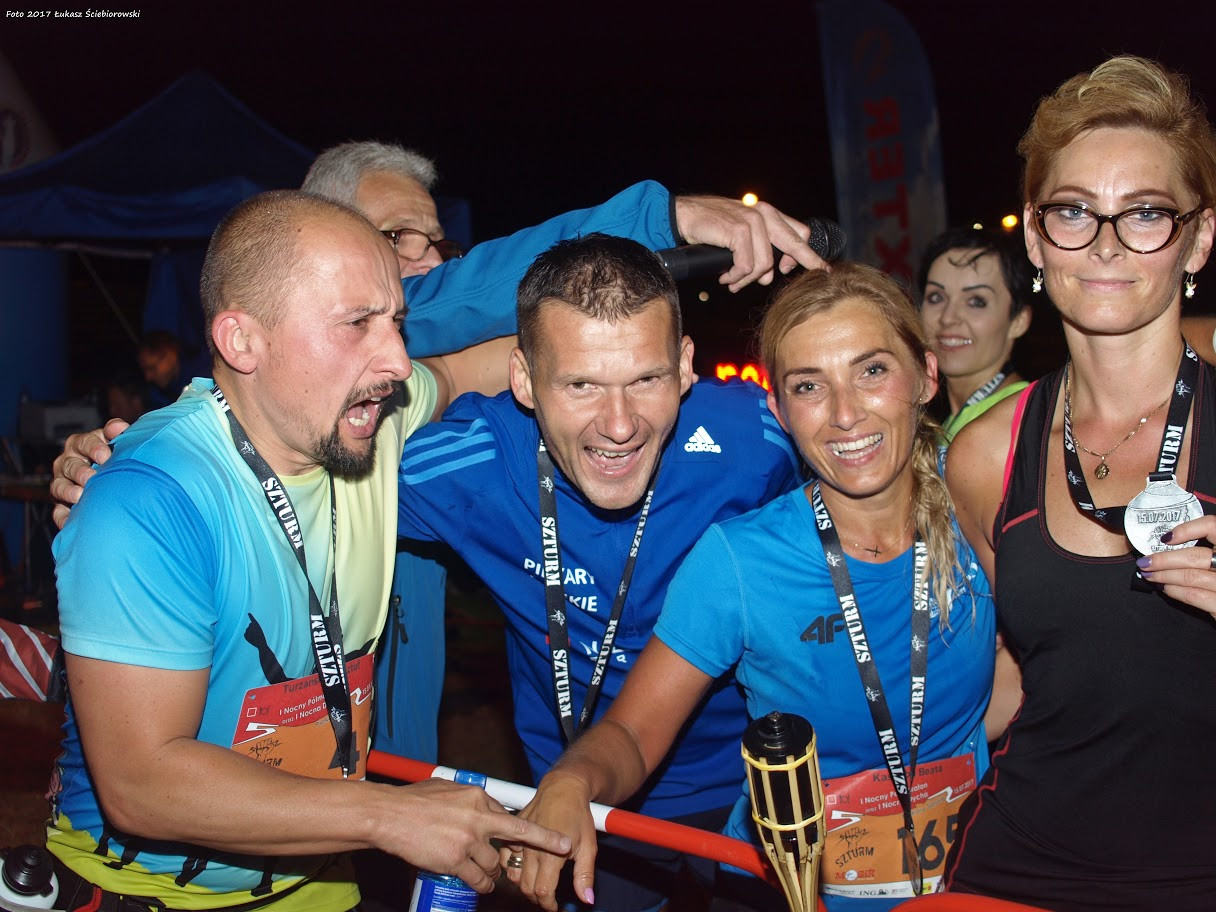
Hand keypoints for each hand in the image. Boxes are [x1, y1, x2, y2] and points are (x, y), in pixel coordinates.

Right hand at [50, 419, 126, 528]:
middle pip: (69, 464)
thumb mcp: (117, 441)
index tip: (105, 456)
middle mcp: (69, 462)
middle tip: (91, 477)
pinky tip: (71, 520)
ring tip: (80, 496)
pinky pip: (58, 512)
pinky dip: (63, 516)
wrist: (116, 482)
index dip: (94, 448)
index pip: (84, 442)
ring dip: (68, 491)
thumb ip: (117, 432)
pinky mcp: (62, 505)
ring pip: (59, 486)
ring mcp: (63, 484)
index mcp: (82, 445)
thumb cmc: (116, 457)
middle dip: (80, 470)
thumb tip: (119, 427)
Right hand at [382, 779, 572, 894]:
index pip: (510, 816)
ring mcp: (467, 840)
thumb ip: (469, 799)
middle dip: (544, 842)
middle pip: (518, 834)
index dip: (527, 831)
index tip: (554, 834)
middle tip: (562, 848)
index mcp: (477, 797)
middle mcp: (477, 817)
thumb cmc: (414, 800)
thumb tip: (482, 805)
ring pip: (494, 863)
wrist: (389, 815)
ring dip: (494, 871)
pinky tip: (481, 885)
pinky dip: (482, 884)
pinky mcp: (455, 860)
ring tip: (487, 873)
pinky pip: (478, 878)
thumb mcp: (448, 789)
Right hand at [498, 773, 596, 911]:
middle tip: (548, 897)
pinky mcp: (513, 832)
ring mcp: (520, 839)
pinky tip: (523, 866)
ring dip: (523, 884)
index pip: (542, 891)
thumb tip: (587, 899)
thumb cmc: (578, 815)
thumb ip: (585, 875)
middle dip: (537, 897)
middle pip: (526, 887)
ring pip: (513, 874)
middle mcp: (531, 849)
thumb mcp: (588, 847)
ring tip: (536, 883)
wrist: (564, 788)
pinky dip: (511, 866)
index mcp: (550, 855)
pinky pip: (504, 857)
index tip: (555, 906)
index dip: (548, 904)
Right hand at [673, 195, 826, 291]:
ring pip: (764, 263)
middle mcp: (764, 214)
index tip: (814, 266)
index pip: (798, 232)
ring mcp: (752, 221)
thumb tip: (768, 277)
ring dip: (747, 279)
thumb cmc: (711, 227)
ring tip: (733, 283)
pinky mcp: (739, 231)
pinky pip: (746, 265)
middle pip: (795, 243)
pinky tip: (725, 277)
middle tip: (822, 273)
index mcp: (767, 214)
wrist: (685, 215)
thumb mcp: (739, 236)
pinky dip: (736, 276)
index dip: (805, 252)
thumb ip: (757, 250)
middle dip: (809, 261)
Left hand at [1136, 515, 1215, 616]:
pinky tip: (1164, 587)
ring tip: (1149, 574)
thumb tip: (1169, 543)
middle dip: (1164, 559)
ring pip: (1190, 576)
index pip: (1212, 527)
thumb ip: (1205, 550)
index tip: (1166, 537)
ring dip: (1164, 575)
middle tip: (1145, 561)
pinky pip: (1193, 595)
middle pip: (1194, 556)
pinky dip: (1174, 590)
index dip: (1188, 529)